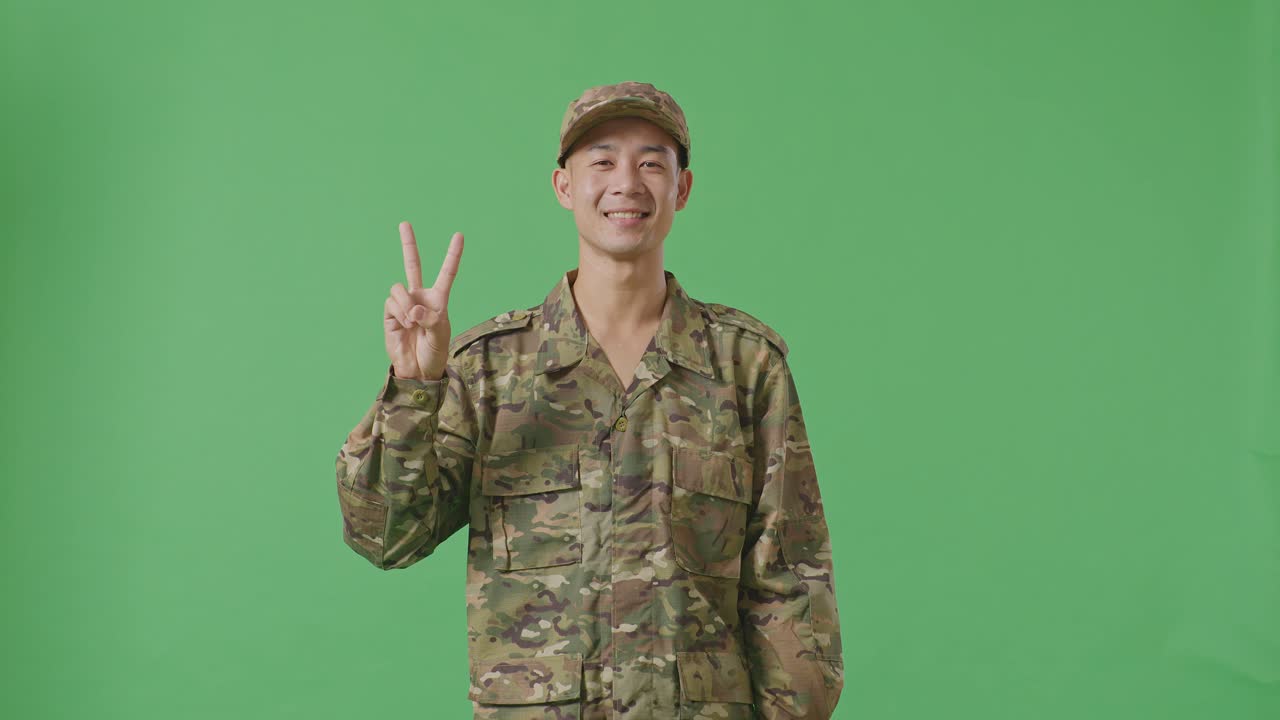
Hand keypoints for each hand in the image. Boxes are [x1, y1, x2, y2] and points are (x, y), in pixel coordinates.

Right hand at [383, 221, 461, 380]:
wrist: (417, 369)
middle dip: (408, 244)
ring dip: (406, 305)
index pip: (447, 273)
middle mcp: (420, 296)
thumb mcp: (440, 335)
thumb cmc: (434, 351)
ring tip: (412, 323)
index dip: (453, 255)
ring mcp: (404, 303)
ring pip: (399, 288)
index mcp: (439, 299)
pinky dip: (400, 314)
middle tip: (404, 223)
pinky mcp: (390, 312)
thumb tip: (414, 309)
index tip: (459, 235)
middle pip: (412, 265)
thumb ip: (430, 319)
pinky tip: (405, 326)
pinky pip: (392, 303)